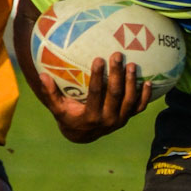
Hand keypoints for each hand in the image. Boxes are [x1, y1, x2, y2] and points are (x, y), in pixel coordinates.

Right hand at [31, 53, 153, 142]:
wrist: (83, 135)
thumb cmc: (68, 116)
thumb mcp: (57, 108)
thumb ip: (51, 93)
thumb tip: (42, 75)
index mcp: (91, 116)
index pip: (96, 94)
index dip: (98, 76)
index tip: (99, 59)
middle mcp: (108, 120)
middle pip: (115, 94)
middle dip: (117, 74)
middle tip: (117, 55)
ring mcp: (120, 120)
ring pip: (130, 100)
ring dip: (132, 82)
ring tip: (131, 64)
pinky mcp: (128, 118)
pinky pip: (139, 107)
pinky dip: (145, 96)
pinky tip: (148, 81)